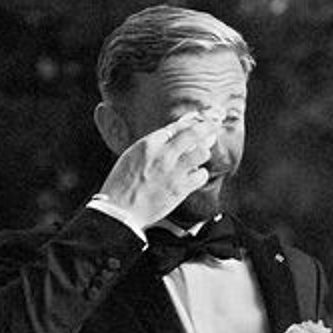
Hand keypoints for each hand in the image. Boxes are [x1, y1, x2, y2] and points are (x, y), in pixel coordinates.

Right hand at [95, 113, 219, 228]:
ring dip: (203, 153)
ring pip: (202, 152)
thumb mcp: (131, 156)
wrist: (120, 211)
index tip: (198, 122)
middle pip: (194, 133)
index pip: (177, 126)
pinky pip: (201, 175)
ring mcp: (174, 171)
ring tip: (200, 156)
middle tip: (212, 127)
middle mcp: (163, 154)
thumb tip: (171, 136)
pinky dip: (200, 174)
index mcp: (148, 144)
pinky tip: (194, 176)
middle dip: (206, 127)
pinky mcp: (181, 188)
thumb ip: (152, 145)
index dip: (190, 123)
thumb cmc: (121, 185)